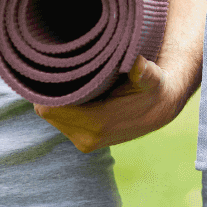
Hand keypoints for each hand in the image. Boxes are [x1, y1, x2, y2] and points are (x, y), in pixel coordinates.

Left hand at [35, 56, 183, 152]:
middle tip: (56, 68)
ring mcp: (84, 142)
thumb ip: (144, 72)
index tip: (51, 68)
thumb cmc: (153, 88)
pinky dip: (61, 106)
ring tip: (65, 78)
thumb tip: (138, 63)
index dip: (46, 88)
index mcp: (98, 124)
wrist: (161, 109)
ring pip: (51, 117)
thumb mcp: (152, 77)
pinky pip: (59, 122)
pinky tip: (69, 91)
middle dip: (47, 92)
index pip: (51, 108)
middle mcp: (87, 138)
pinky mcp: (84, 142)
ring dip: (54, 99)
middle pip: (47, 112)